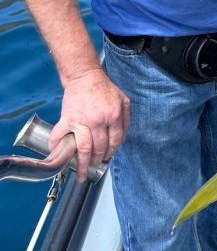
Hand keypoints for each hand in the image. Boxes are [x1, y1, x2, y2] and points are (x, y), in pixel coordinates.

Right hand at [49, 67, 130, 181]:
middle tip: (94, 167)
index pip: (115, 142)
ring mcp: (82, 121)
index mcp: (114, 116)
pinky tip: (57, 155)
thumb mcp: (123, 100)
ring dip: (83, 163)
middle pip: (100, 148)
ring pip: (84, 148)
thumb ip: (126, 118)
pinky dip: (56, 146)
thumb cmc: (104, 89)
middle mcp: (98, 121)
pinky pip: (60, 135)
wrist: (85, 77)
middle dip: (98, 161)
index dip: (111, 152)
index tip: (107, 158)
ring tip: (81, 173)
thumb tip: (122, 138)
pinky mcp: (68, 118)